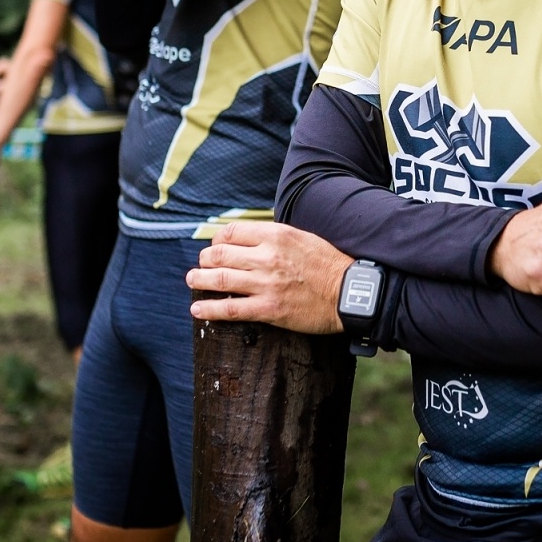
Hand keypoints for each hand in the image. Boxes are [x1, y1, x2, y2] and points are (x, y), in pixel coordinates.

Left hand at [186, 221, 350, 333]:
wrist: (349, 293)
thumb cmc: (328, 265)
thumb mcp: (301, 238)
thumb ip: (274, 238)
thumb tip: (249, 240)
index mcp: (275, 235)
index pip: (231, 232)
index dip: (217, 240)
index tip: (216, 248)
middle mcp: (267, 257)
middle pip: (219, 255)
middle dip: (204, 260)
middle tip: (201, 266)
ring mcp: (266, 284)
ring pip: (218, 280)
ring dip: (199, 281)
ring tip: (193, 281)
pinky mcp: (268, 309)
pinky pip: (230, 309)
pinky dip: (209, 309)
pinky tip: (198, 309)